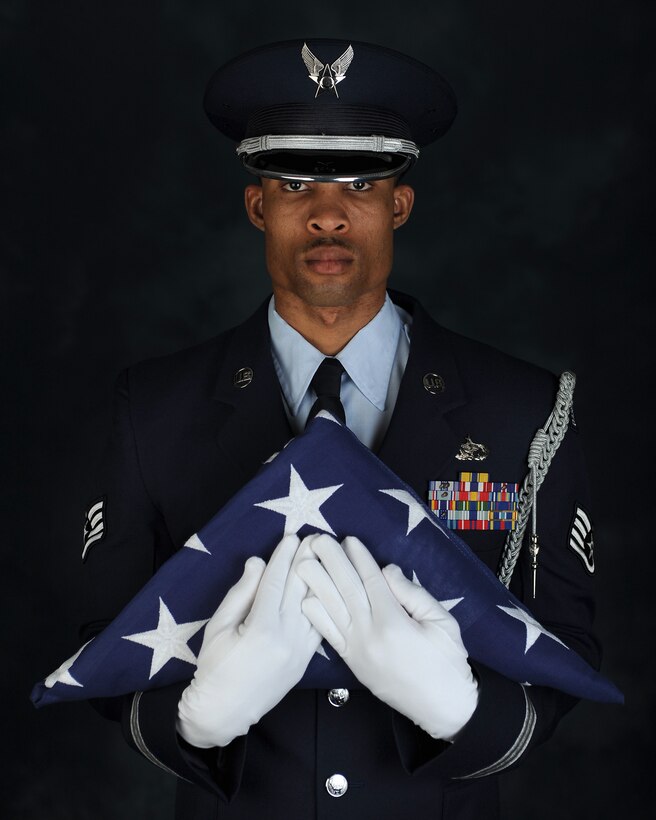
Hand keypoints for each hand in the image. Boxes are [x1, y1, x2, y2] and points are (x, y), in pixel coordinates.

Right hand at [177, 534, 320, 747]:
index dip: (284, 557)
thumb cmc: (214, 668)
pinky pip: (319, 627)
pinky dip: (323, 605)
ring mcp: (300, 651)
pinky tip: (327, 589)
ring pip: (315, 606)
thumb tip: (257, 562)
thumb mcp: (218, 627)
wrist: (224, 712)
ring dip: (320, 579)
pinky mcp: (306, 661)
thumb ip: (240, 593)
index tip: (291, 536)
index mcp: (262, 628)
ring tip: (325, 557)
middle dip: (307, 560)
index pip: (276, 582)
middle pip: (300, 589)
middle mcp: (287, 638)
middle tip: (316, 537)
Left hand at [297, 534, 478, 740]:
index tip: (348, 539)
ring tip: (303, 562)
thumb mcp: (442, 622)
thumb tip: (386, 570)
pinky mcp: (352, 663)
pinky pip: (328, 636)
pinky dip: (315, 616)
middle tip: (317, 540)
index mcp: (394, 622)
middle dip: (331, 562)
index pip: (371, 581)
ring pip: (331, 610)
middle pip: (346, 590)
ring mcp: (357, 651)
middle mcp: (370, 635)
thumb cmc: (448, 663)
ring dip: (316, 584)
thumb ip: (413, 594)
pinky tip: (305, 599)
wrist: (443, 710)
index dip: (359, 558)